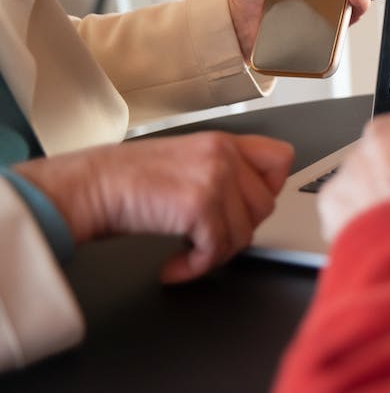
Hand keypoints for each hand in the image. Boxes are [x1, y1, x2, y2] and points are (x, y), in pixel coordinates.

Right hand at [14, 132, 293, 282]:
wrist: (89, 186)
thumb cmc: (127, 180)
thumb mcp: (186, 161)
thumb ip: (222, 172)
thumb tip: (249, 205)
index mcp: (223, 142)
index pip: (281, 158)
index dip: (270, 188)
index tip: (244, 206)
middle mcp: (224, 155)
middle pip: (265, 206)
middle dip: (238, 229)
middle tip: (206, 235)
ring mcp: (215, 178)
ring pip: (245, 234)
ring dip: (215, 252)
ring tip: (187, 249)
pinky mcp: (200, 206)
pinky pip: (217, 251)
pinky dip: (195, 268)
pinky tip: (174, 266)